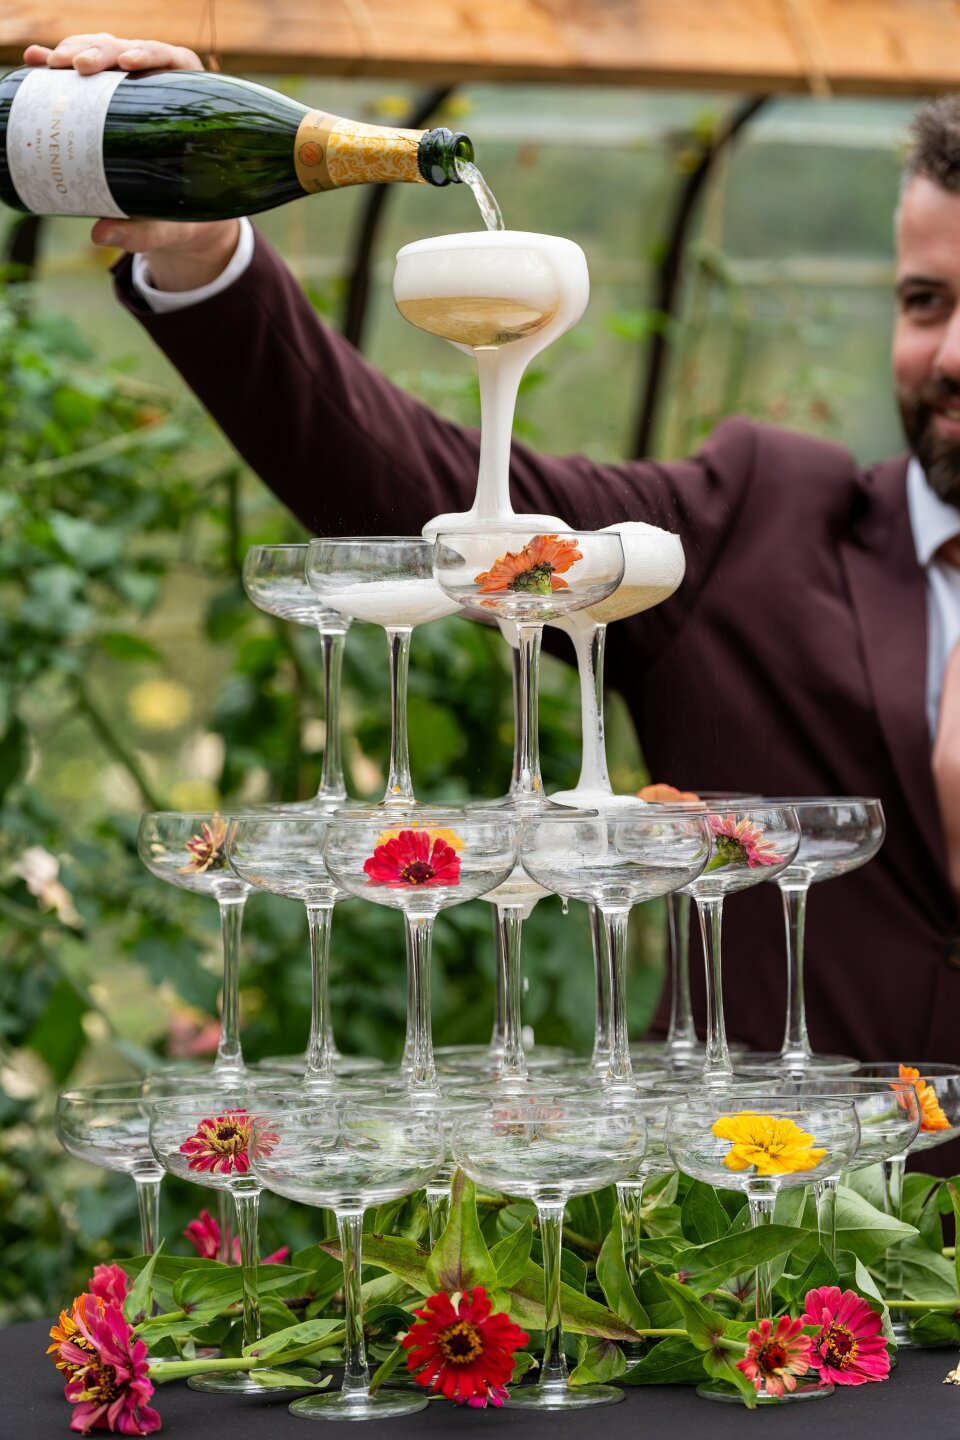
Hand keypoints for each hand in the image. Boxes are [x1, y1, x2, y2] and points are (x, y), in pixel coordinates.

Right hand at [22, 34, 240, 289]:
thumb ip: (143, 233)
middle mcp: (162, 85)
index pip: (171, 63)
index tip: (127, 64)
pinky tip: (37, 61)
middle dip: (100, 51)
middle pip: (129, 53)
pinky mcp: (110, 97)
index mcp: (191, 101)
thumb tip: (100, 236)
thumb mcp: (171, 227)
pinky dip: (58, 65)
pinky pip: (84, 74)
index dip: (148, 54)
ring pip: (102, 55)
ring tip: (50, 64)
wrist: (181, 222)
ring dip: (74, 51)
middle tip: (75, 66)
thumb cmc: (185, 221)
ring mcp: (133, 88)